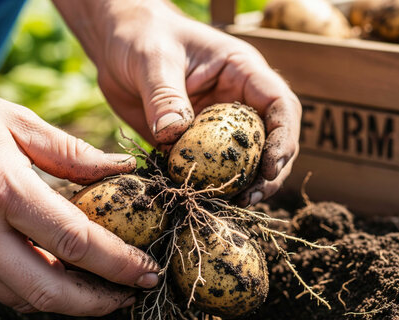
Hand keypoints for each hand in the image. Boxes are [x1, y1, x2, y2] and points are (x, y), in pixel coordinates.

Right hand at [0, 68, 158, 315]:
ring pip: (23, 298)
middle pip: (49, 290)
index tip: (147, 271)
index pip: (75, 242)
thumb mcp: (14, 120)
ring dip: (69, 303)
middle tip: (132, 296)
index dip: (119, 263)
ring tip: (104, 291)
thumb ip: (71, 151)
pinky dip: (35, 291)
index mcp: (2, 189)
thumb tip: (119, 167)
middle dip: (99, 302)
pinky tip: (59, 279)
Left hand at [54, 0, 300, 205]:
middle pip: (272, 140)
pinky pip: (209, 168)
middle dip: (269, 172)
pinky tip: (203, 201)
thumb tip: (173, 135)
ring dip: (243, 184)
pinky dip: (210, 187)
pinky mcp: (195, 142)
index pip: (280, 105)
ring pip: (245, 159)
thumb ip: (165, 96)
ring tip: (231, 206)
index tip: (269, 168)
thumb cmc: (141, 35)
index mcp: (243, 72)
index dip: (283, 138)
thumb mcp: (153, 59)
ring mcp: (218, 125)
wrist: (115, 42)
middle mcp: (238, 101)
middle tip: (250, 198)